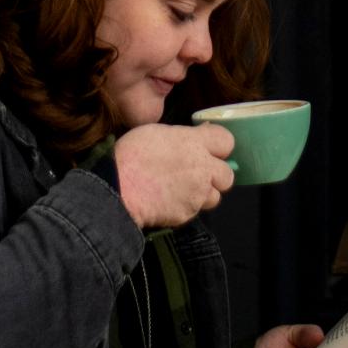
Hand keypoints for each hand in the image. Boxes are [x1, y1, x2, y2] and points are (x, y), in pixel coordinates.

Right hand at [113, 123, 234, 229]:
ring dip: (203, 195)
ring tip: (183, 191)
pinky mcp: (188, 214)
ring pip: (214, 197)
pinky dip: (185, 207)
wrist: (119, 188)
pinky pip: (194, 211)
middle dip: (216, 176)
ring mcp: (197, 194)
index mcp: (195, 143)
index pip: (227, 141)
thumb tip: (198, 136)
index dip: (219, 146)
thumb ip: (183, 136)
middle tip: (198, 174)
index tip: (207, 149)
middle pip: (228, 175)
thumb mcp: (157, 132)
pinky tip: (168, 202)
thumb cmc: (132, 154)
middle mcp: (203, 169)